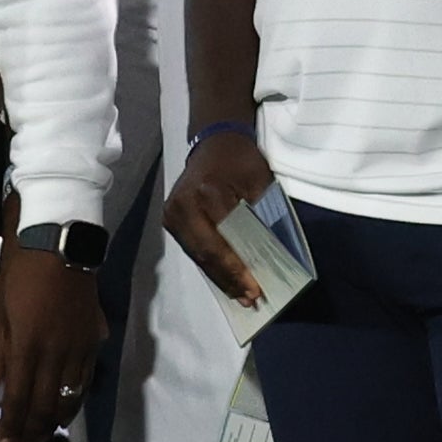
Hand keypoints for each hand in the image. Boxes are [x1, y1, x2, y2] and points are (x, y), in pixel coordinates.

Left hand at [0, 233, 100, 441]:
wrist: (61, 239)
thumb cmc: (20, 269)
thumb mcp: (0, 308)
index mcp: (28, 345)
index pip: (20, 397)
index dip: (13, 425)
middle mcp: (57, 352)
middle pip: (46, 403)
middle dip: (34, 430)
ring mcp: (80, 347)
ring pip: (69, 396)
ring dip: (55, 420)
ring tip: (43, 437)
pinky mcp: (94, 339)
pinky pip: (85, 379)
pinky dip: (74, 399)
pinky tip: (66, 409)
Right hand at [160, 123, 277, 305]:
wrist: (214, 141)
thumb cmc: (241, 160)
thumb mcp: (261, 183)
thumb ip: (263, 216)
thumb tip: (270, 256)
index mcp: (207, 193)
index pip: (222, 240)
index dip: (238, 269)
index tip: (256, 289)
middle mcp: (183, 205)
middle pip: (205, 253)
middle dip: (229, 279)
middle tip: (250, 299)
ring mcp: (172, 213)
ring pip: (197, 255)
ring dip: (220, 278)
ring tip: (241, 296)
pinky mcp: (171, 219)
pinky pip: (192, 249)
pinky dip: (211, 267)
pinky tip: (227, 280)